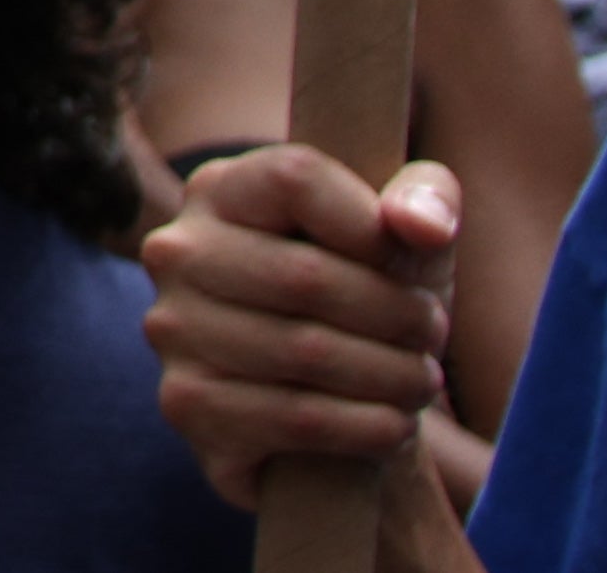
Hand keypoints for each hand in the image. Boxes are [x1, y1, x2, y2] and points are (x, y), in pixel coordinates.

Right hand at [143, 148, 462, 522]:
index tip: (412, 264)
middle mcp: (178, 251)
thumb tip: (425, 228)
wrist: (329, 394)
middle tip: (433, 333)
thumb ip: (427, 200)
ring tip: (421, 380)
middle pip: (305, 274)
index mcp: (221, 188)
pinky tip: (394, 424)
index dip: (372, 225)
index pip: (296, 179)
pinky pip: (294, 418)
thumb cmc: (368, 294)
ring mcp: (173, 327)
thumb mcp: (405, 235)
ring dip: (391, 376)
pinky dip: (365, 427)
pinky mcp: (187, 402)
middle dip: (396, 314)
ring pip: (306, 352)